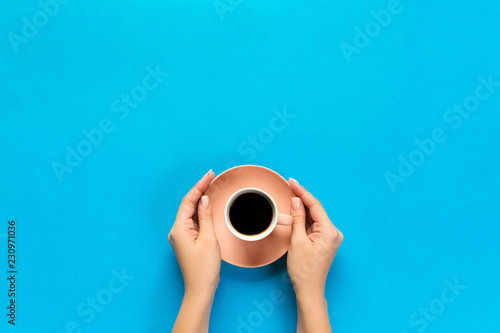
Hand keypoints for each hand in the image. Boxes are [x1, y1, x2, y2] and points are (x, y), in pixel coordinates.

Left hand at [169, 170, 219, 332]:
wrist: (200, 288)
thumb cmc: (204, 268)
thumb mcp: (209, 239)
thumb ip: (206, 216)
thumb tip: (204, 199)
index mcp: (179, 229)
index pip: (188, 201)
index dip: (199, 186)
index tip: (209, 175)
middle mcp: (176, 231)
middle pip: (187, 204)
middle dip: (199, 189)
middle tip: (211, 176)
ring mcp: (180, 236)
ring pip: (190, 211)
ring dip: (200, 199)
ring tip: (210, 185)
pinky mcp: (186, 240)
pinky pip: (192, 220)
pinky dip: (200, 210)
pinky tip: (207, 204)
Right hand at [287, 178, 342, 332]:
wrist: (309, 289)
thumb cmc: (303, 270)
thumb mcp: (297, 241)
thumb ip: (298, 218)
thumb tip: (296, 200)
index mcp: (330, 232)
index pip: (315, 205)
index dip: (302, 191)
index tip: (292, 181)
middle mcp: (334, 233)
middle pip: (316, 209)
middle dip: (302, 198)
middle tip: (290, 184)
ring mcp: (331, 237)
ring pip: (314, 217)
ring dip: (302, 209)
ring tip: (289, 197)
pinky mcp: (326, 241)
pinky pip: (315, 225)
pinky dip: (304, 219)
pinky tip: (296, 212)